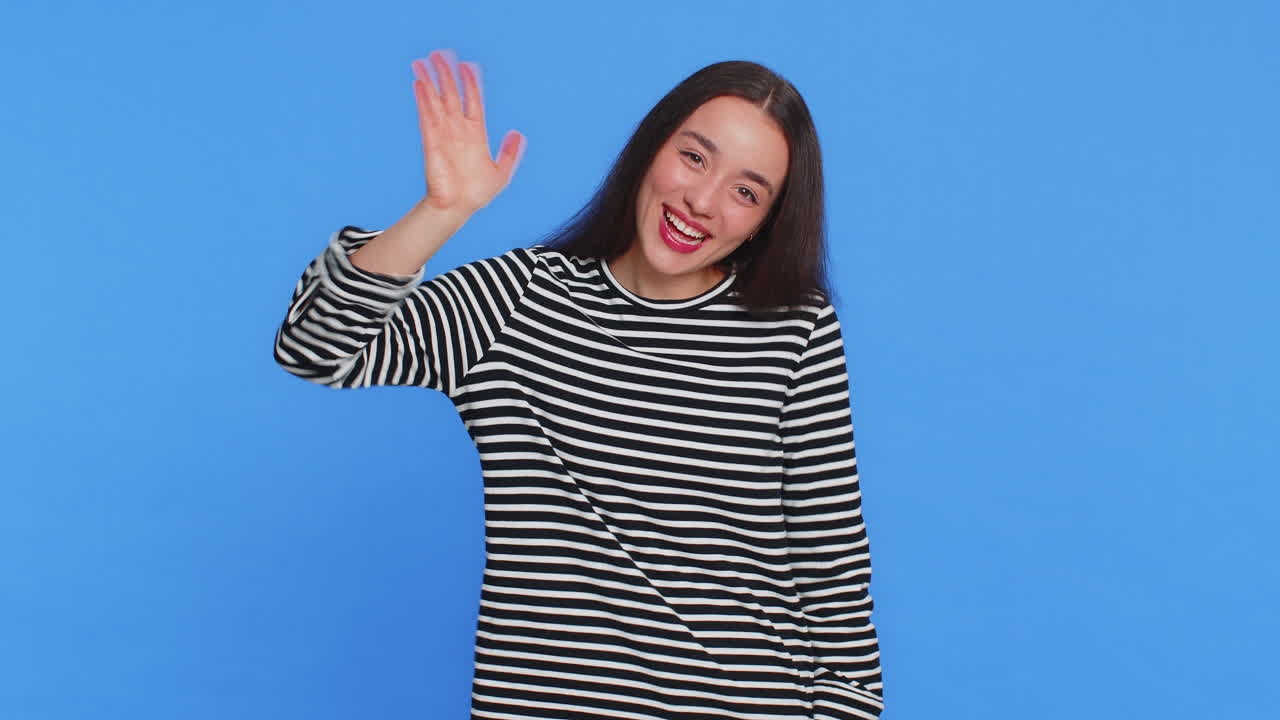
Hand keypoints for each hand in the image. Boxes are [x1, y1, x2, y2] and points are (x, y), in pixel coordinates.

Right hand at [411, 49, 525, 216]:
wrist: (457, 209)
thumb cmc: (477, 194)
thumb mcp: (501, 173)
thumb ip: (510, 153)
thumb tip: (518, 134)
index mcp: (476, 133)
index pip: (472, 100)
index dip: (470, 82)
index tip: (467, 64)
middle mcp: (458, 129)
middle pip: (450, 94)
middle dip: (445, 74)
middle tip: (438, 54)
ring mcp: (444, 134)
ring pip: (436, 101)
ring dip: (429, 81)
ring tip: (422, 62)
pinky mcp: (431, 142)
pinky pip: (427, 117)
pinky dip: (423, 101)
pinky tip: (419, 84)